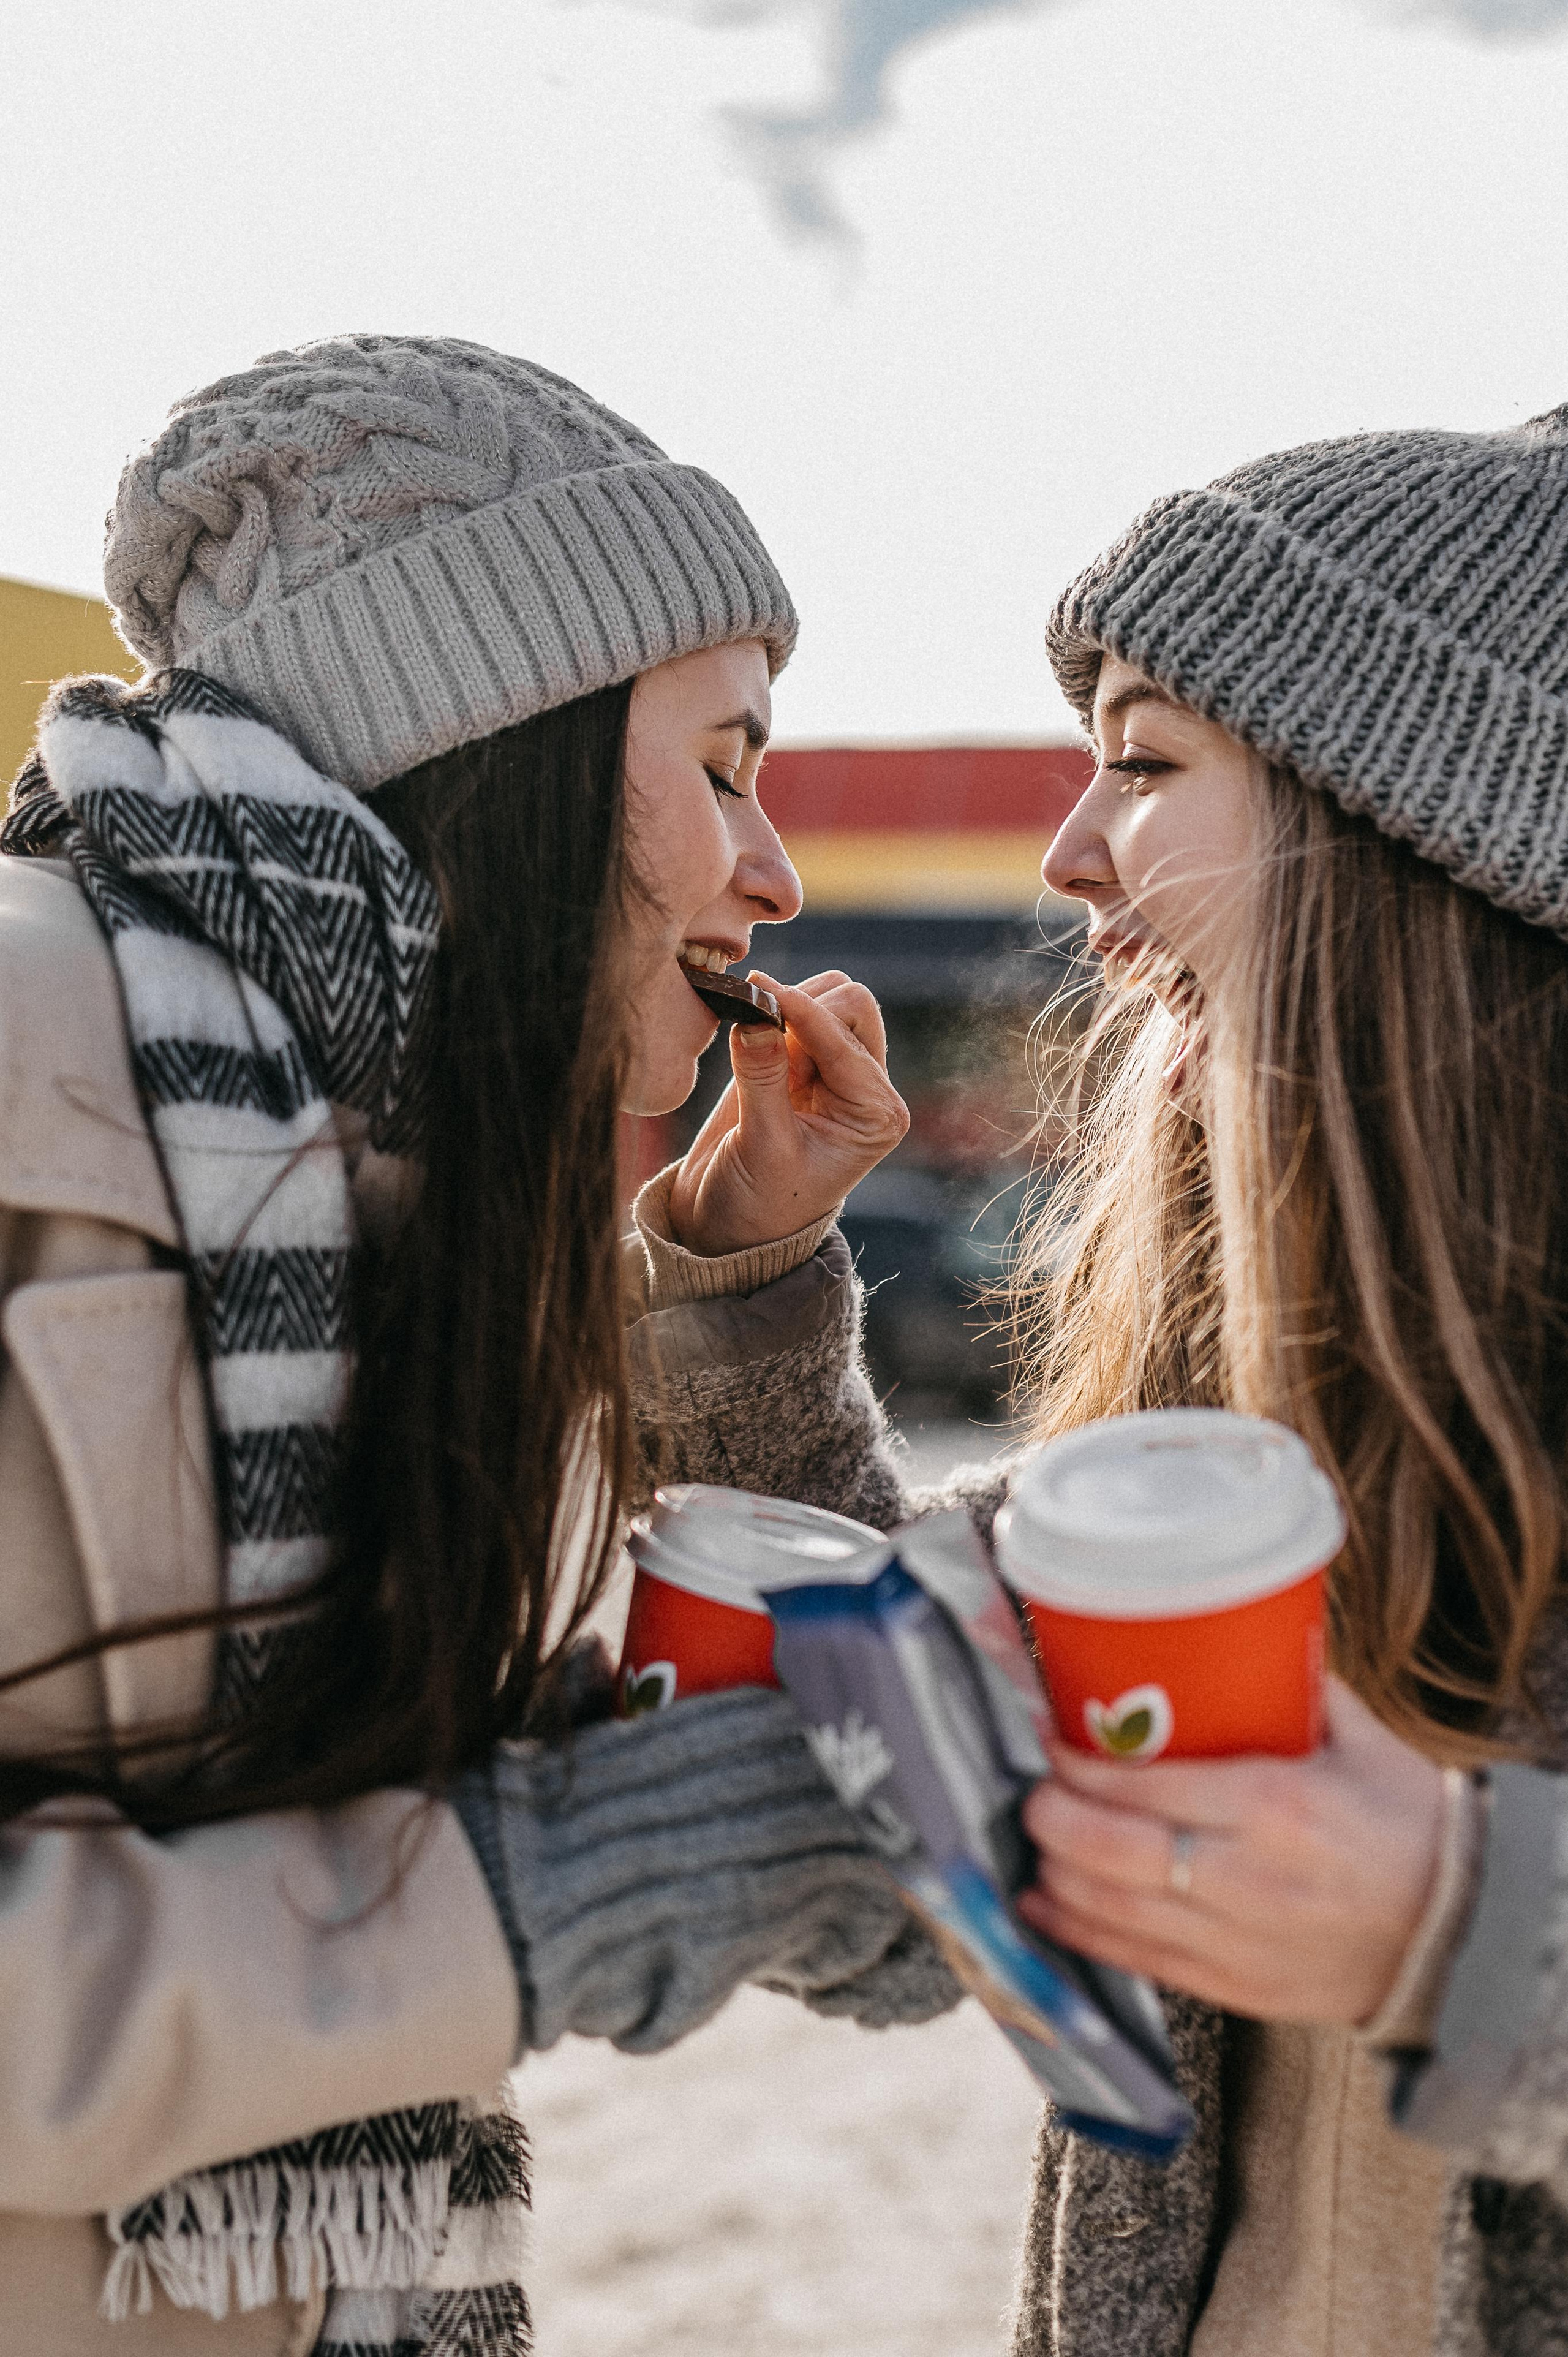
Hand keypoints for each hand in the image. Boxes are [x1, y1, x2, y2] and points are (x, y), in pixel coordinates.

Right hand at [668, 970, 908, 1255]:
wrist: (730, 1226)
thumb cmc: (757, 1204)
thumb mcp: (762, 1147)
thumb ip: (762, 1078)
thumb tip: (755, 1015)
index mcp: (876, 1114)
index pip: (847, 1037)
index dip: (802, 1012)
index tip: (758, 991)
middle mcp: (867, 1089)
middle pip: (851, 1005)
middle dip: (802, 1008)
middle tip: (754, 1032)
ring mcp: (835, 1073)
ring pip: (826, 999)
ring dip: (785, 1009)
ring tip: (750, 1050)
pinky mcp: (799, 1064)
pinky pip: (793, 1013)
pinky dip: (769, 1012)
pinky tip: (744, 1034)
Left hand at [1017, 1679, 1446, 2024]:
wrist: (1464, 1930)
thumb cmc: (1410, 1825)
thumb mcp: (1360, 1740)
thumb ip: (1293, 1688)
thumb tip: (1235, 1631)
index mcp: (1273, 1805)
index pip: (1145, 1785)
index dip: (1081, 1764)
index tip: (1053, 1739)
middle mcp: (1245, 1878)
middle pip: (1110, 1851)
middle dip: (1052, 1816)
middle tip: (1031, 1788)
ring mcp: (1236, 1941)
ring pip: (1112, 1911)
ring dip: (1056, 1874)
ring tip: (1031, 1840)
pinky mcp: (1235, 1988)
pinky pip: (1138, 1962)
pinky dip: (1080, 1935)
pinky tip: (1046, 1907)